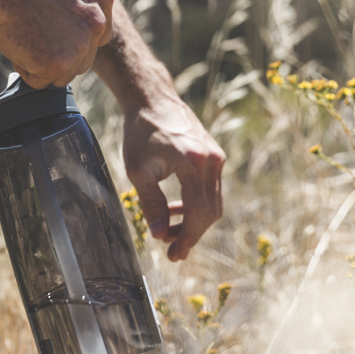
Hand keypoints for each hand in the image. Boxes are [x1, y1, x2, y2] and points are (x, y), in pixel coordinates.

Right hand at [0, 0, 114, 88]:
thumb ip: (77, 4)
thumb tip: (71, 27)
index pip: (95, 37)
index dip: (67, 36)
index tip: (47, 23)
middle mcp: (98, 22)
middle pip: (81, 60)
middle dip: (55, 53)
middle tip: (30, 29)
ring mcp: (80, 44)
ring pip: (62, 75)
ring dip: (40, 63)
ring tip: (22, 33)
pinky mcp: (58, 63)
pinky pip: (39, 81)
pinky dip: (23, 68)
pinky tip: (15, 41)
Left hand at [124, 96, 224, 261]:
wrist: (152, 99)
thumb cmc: (140, 132)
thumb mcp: (138, 170)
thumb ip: (150, 203)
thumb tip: (159, 235)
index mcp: (193, 163)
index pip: (197, 211)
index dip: (187, 237)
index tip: (174, 255)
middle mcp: (212, 160)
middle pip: (210, 211)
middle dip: (191, 234)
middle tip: (172, 251)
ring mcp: (216, 156)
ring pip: (213, 202)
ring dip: (193, 221)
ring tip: (169, 232)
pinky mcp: (214, 155)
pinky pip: (210, 188)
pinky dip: (195, 204)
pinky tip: (175, 211)